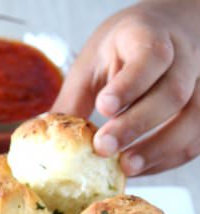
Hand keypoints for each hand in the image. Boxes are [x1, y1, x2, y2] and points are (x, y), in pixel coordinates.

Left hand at [52, 0, 199, 175]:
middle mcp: (182, 56)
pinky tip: (140, 169)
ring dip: (159, 148)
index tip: (104, 106)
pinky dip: (167, 158)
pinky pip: (194, 139)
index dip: (129, 84)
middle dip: (136, 124)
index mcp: (148, 36)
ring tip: (126, 168)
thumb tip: (44, 141)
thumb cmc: (121, 50)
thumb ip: (73, 100)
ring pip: (192, 118)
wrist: (164, 29)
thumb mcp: (91, 63)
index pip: (150, 56)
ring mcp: (198, 83)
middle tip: (104, 147)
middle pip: (172, 92)